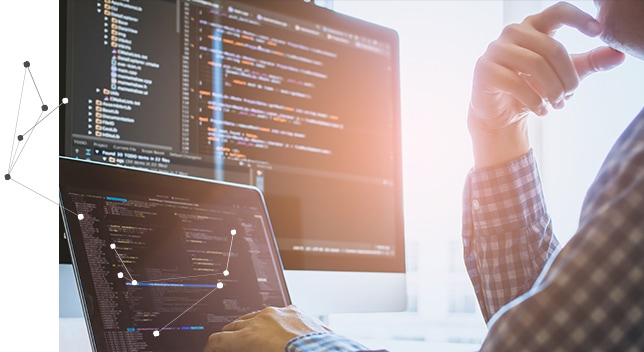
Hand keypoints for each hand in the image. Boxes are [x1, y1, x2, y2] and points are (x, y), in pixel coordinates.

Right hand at [203, 305, 330, 351]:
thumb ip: (243, 351)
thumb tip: (236, 349)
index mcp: (250, 336)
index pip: (218, 341)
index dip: (210, 348)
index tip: (210, 351)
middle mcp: (263, 319)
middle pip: (233, 325)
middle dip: (227, 337)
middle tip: (225, 347)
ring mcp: (280, 313)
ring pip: (254, 316)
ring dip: (247, 327)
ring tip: (247, 339)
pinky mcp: (296, 311)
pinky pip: (276, 313)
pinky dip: (270, 322)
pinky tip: (274, 332)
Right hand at [469, 2, 624, 167]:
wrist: (500, 114)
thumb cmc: (532, 87)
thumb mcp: (565, 73)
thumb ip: (590, 62)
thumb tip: (620, 55)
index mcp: (533, 26)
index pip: (557, 12)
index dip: (578, 18)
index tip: (598, 32)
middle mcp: (512, 33)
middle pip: (551, 48)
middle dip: (567, 76)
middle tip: (570, 95)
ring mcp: (496, 50)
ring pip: (535, 65)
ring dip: (552, 89)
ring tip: (558, 104)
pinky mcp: (485, 70)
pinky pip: (516, 83)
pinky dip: (534, 100)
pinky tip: (541, 111)